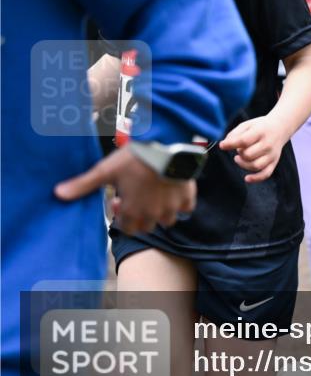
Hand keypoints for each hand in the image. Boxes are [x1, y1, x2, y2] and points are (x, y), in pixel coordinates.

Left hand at [54, 148, 195, 233]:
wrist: (166, 147)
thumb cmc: (134, 159)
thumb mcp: (106, 170)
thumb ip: (84, 185)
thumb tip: (58, 194)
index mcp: (133, 211)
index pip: (128, 228)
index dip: (123, 218)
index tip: (121, 202)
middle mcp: (153, 214)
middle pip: (147, 226)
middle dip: (141, 217)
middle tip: (136, 199)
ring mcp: (172, 207)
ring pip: (168, 220)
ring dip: (161, 213)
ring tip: (156, 197)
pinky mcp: (188, 196)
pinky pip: (187, 208)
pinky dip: (182, 204)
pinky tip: (174, 193)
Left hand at [218, 115, 290, 182]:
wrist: (280, 128)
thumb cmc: (260, 127)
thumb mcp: (247, 125)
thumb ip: (234, 134)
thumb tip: (224, 145)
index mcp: (260, 132)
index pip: (244, 141)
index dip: (231, 144)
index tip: (222, 145)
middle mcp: (268, 144)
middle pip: (248, 155)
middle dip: (239, 153)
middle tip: (239, 149)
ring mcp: (272, 154)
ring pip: (255, 166)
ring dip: (243, 164)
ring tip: (238, 158)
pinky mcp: (274, 162)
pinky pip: (266, 174)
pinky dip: (256, 178)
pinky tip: (247, 178)